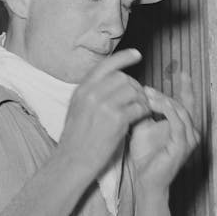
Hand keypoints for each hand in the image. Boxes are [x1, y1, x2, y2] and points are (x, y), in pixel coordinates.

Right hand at [58, 49, 150, 176]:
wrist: (73, 161)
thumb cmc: (77, 139)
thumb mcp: (77, 108)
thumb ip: (92, 93)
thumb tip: (113, 80)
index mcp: (82, 90)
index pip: (106, 65)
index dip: (123, 57)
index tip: (137, 54)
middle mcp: (92, 94)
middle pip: (124, 78)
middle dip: (135, 87)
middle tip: (138, 98)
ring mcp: (104, 106)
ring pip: (134, 91)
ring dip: (141, 99)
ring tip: (140, 109)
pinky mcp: (116, 120)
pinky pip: (139, 107)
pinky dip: (144, 111)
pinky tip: (140, 117)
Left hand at [128, 68, 200, 195]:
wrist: (146, 181)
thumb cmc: (145, 157)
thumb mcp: (144, 128)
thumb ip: (145, 112)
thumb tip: (137, 94)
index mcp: (185, 127)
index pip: (187, 104)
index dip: (186, 88)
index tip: (182, 73)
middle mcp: (192, 132)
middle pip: (180, 104)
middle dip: (163, 94)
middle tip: (145, 88)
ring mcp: (189, 139)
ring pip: (179, 111)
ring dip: (162, 100)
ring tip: (146, 95)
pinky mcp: (183, 145)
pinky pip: (177, 122)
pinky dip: (165, 111)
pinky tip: (153, 105)